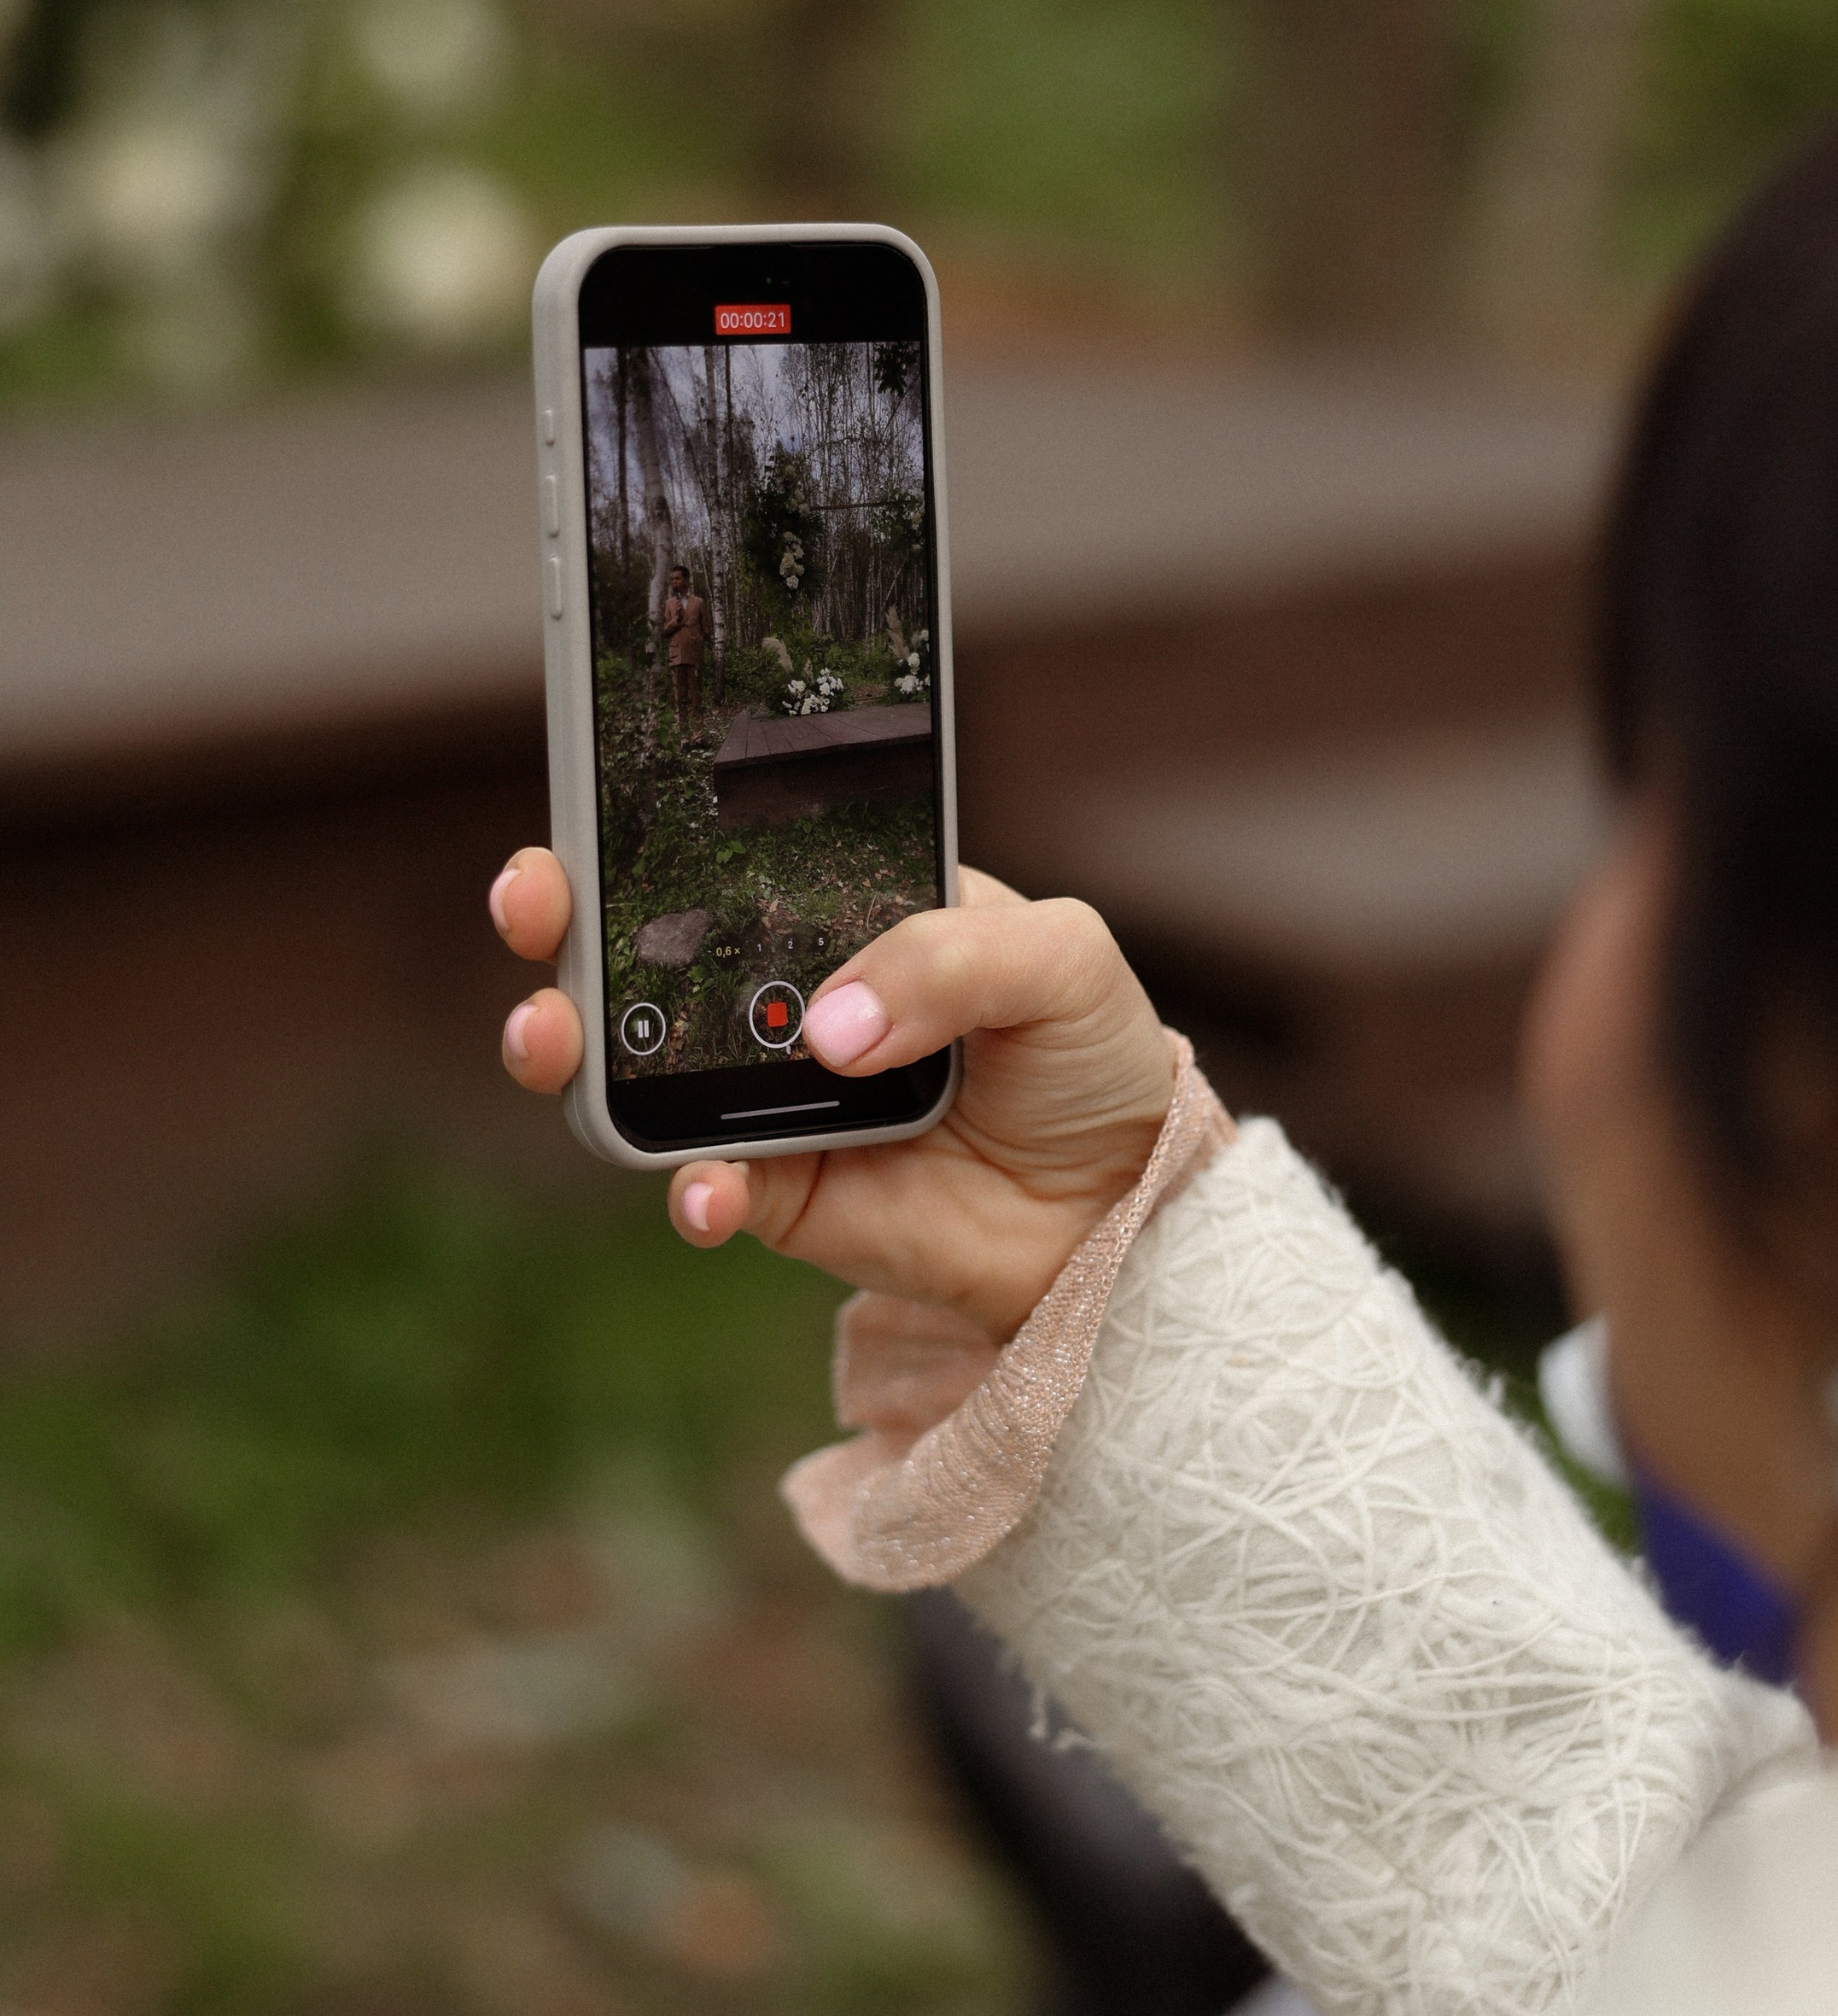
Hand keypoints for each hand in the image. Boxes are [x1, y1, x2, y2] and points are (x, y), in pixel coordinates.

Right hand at [490, 853, 1175, 1337]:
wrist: (1124, 1208)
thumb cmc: (1092, 1057)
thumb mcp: (1059, 960)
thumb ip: (950, 959)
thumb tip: (828, 1028)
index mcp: (843, 909)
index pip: (724, 854)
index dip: (641, 826)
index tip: (586, 807)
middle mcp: (786, 995)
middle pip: (639, 949)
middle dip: (561, 921)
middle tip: (536, 906)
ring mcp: (770, 1096)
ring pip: (633, 1068)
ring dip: (573, 1052)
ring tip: (555, 1040)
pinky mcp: (781, 1192)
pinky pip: (701, 1186)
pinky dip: (689, 1188)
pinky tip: (708, 1187)